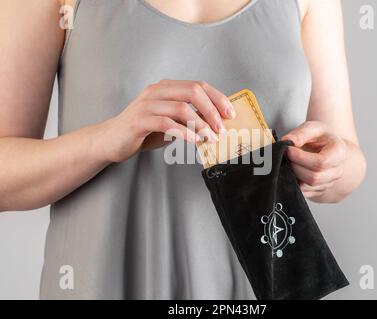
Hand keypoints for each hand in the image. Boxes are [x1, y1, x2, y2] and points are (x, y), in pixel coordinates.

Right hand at [96, 79, 234, 162]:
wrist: (111, 140)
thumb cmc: (143, 131)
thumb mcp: (170, 121)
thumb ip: (188, 118)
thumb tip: (216, 123)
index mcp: (166, 87)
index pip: (198, 85)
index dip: (217, 98)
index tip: (230, 113)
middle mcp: (156, 91)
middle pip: (192, 91)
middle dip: (212, 110)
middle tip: (221, 128)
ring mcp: (146, 104)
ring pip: (181, 107)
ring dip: (200, 124)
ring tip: (211, 138)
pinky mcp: (139, 120)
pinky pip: (166, 123)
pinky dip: (184, 132)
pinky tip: (193, 141)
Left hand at [282, 121, 347, 198]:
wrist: (324, 147)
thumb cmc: (320, 137)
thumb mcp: (312, 127)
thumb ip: (301, 133)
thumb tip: (287, 141)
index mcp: (339, 153)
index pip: (320, 163)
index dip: (301, 158)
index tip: (289, 149)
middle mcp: (337, 171)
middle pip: (314, 177)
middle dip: (295, 167)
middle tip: (286, 156)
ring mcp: (328, 183)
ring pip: (307, 186)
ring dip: (293, 175)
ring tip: (289, 162)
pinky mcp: (318, 191)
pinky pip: (303, 192)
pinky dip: (293, 182)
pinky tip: (291, 170)